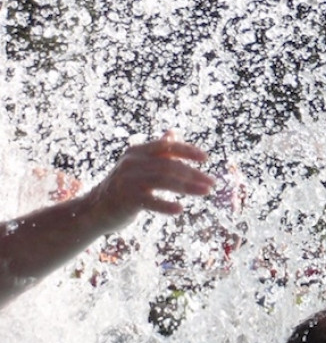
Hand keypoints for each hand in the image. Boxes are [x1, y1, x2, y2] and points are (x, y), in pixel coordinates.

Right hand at [88, 131, 215, 230]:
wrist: (96, 208)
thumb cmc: (124, 185)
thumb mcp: (138, 164)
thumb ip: (157, 150)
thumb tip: (173, 133)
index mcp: (138, 152)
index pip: (167, 146)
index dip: (187, 150)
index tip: (206, 158)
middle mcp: (132, 163)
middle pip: (169, 165)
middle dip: (194, 174)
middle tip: (213, 183)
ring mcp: (128, 181)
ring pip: (164, 181)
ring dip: (188, 187)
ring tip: (206, 192)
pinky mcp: (126, 199)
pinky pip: (150, 201)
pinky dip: (165, 205)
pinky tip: (180, 209)